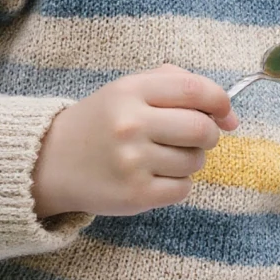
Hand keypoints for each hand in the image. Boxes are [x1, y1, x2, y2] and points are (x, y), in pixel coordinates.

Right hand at [32, 64, 238, 218]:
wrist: (51, 160)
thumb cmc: (102, 121)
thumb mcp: (130, 89)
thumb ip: (177, 84)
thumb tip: (228, 114)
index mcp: (132, 91)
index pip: (196, 90)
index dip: (221, 102)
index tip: (226, 114)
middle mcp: (131, 124)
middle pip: (202, 130)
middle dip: (208, 135)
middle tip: (192, 138)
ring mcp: (132, 162)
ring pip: (195, 162)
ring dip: (189, 160)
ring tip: (162, 156)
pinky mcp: (134, 195)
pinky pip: (182, 189)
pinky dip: (176, 184)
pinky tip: (154, 176)